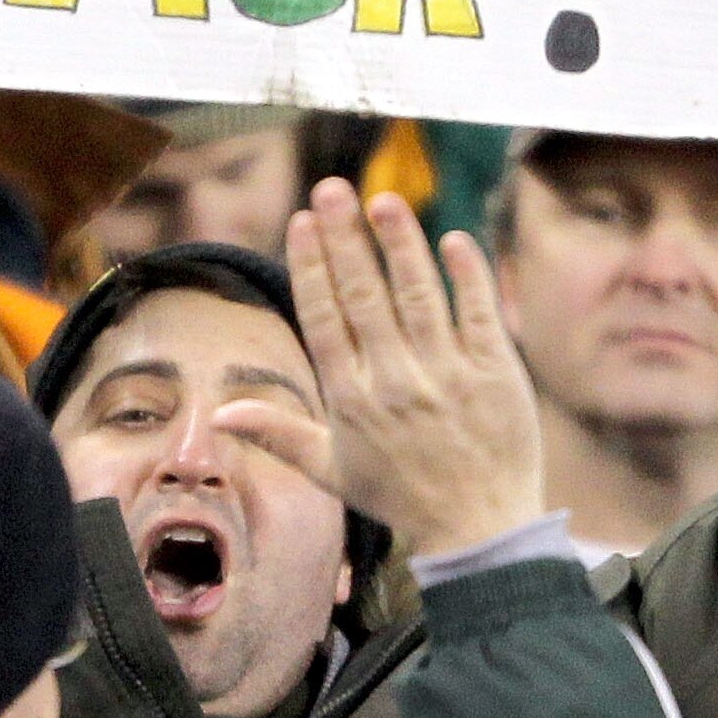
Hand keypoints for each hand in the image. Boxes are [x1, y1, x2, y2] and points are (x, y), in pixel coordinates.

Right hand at [281, 180, 541, 558]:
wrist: (479, 530)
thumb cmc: (401, 496)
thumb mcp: (332, 470)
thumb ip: (279, 433)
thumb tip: (223, 413)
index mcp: (350, 400)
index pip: (324, 319)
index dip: (312, 266)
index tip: (303, 220)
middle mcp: (394, 383)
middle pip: (364, 297)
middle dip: (346, 239)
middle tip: (332, 187)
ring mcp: (446, 376)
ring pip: (418, 297)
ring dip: (400, 245)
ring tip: (384, 201)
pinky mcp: (494, 374)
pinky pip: (478, 314)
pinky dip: (466, 276)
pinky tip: (453, 239)